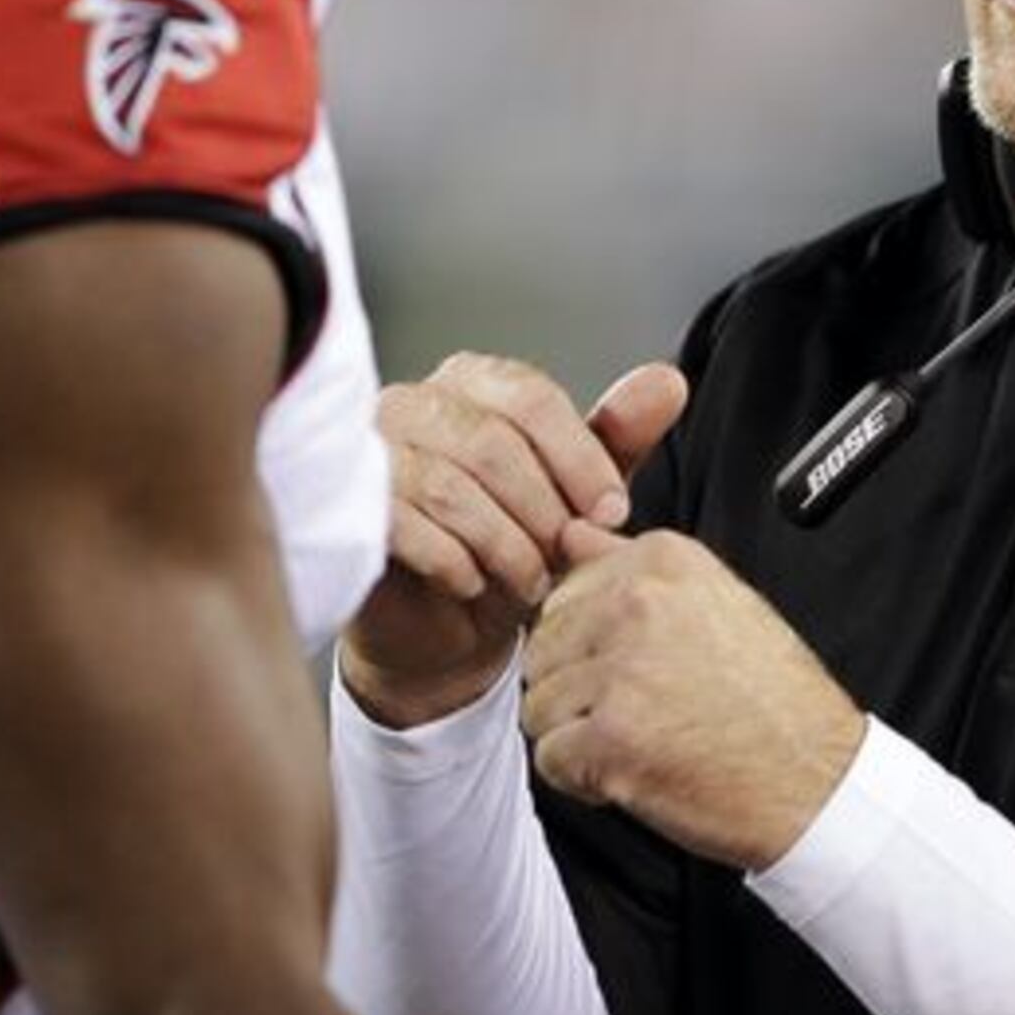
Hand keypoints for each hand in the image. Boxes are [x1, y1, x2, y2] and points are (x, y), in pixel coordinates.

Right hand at [340, 354, 685, 728]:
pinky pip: (405, 525)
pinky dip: (456, 562)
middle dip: (543, 510)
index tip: (612, 513)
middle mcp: (413, 404)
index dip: (580, 461)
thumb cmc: (507, 550)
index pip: (530, 398)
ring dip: (505, 544)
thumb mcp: (578, 495)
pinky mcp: (348, 510)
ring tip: (529, 581)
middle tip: (565, 556)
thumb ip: (617, 439)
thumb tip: (667, 382)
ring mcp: (369, 454)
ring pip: (450, 484)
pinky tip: (474, 585)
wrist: (447, 632)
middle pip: (491, 440)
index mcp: (471, 384)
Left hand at [522, 520, 868, 872]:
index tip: (646, 667)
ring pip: (538, 706)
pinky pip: (549, 757)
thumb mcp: (716, 603)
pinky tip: (638, 772)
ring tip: (645, 742)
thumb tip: (573, 534)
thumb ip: (632, 565)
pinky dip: (584, 779)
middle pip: (542, 649)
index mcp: (664, 560)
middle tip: (647, 713)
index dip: (592, 647)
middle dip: (578, 692)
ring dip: (578, 737)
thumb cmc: (773, 703)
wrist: (816, 781)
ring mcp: (623, 669)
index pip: (563, 595)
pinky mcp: (610, 737)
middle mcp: (639, 602)